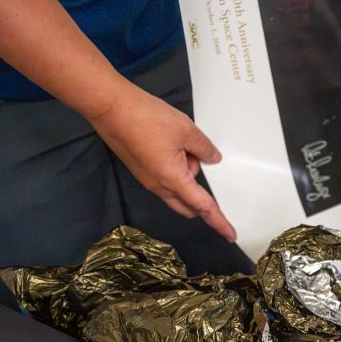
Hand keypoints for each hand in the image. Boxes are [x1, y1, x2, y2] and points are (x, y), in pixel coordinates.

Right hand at [88, 86, 236, 241]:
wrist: (110, 107)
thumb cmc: (142, 117)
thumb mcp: (186, 130)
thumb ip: (204, 148)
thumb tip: (212, 158)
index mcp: (172, 179)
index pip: (203, 206)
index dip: (218, 221)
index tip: (230, 234)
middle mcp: (158, 185)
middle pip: (188, 205)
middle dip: (201, 195)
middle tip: (205, 171)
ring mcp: (147, 179)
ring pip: (177, 190)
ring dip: (187, 176)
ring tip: (183, 144)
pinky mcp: (141, 170)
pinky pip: (165, 178)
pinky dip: (175, 168)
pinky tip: (173, 145)